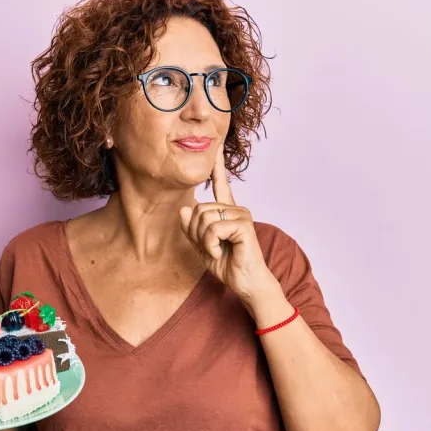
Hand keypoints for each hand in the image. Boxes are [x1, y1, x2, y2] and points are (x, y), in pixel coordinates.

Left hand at [179, 144, 278, 305]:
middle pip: (199, 209)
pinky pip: (214, 228)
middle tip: (209, 248)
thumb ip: (192, 229)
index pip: (220, 185)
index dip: (217, 167)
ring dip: (203, 240)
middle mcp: (236, 208)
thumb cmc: (227, 265)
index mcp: (226, 211)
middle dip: (196, 232)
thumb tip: (184, 209)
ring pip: (205, 218)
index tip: (216, 147)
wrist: (246, 283)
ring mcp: (241, 215)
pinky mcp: (244, 225)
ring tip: (216, 251)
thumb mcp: (202, 247)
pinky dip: (211, 245)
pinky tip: (221, 253)